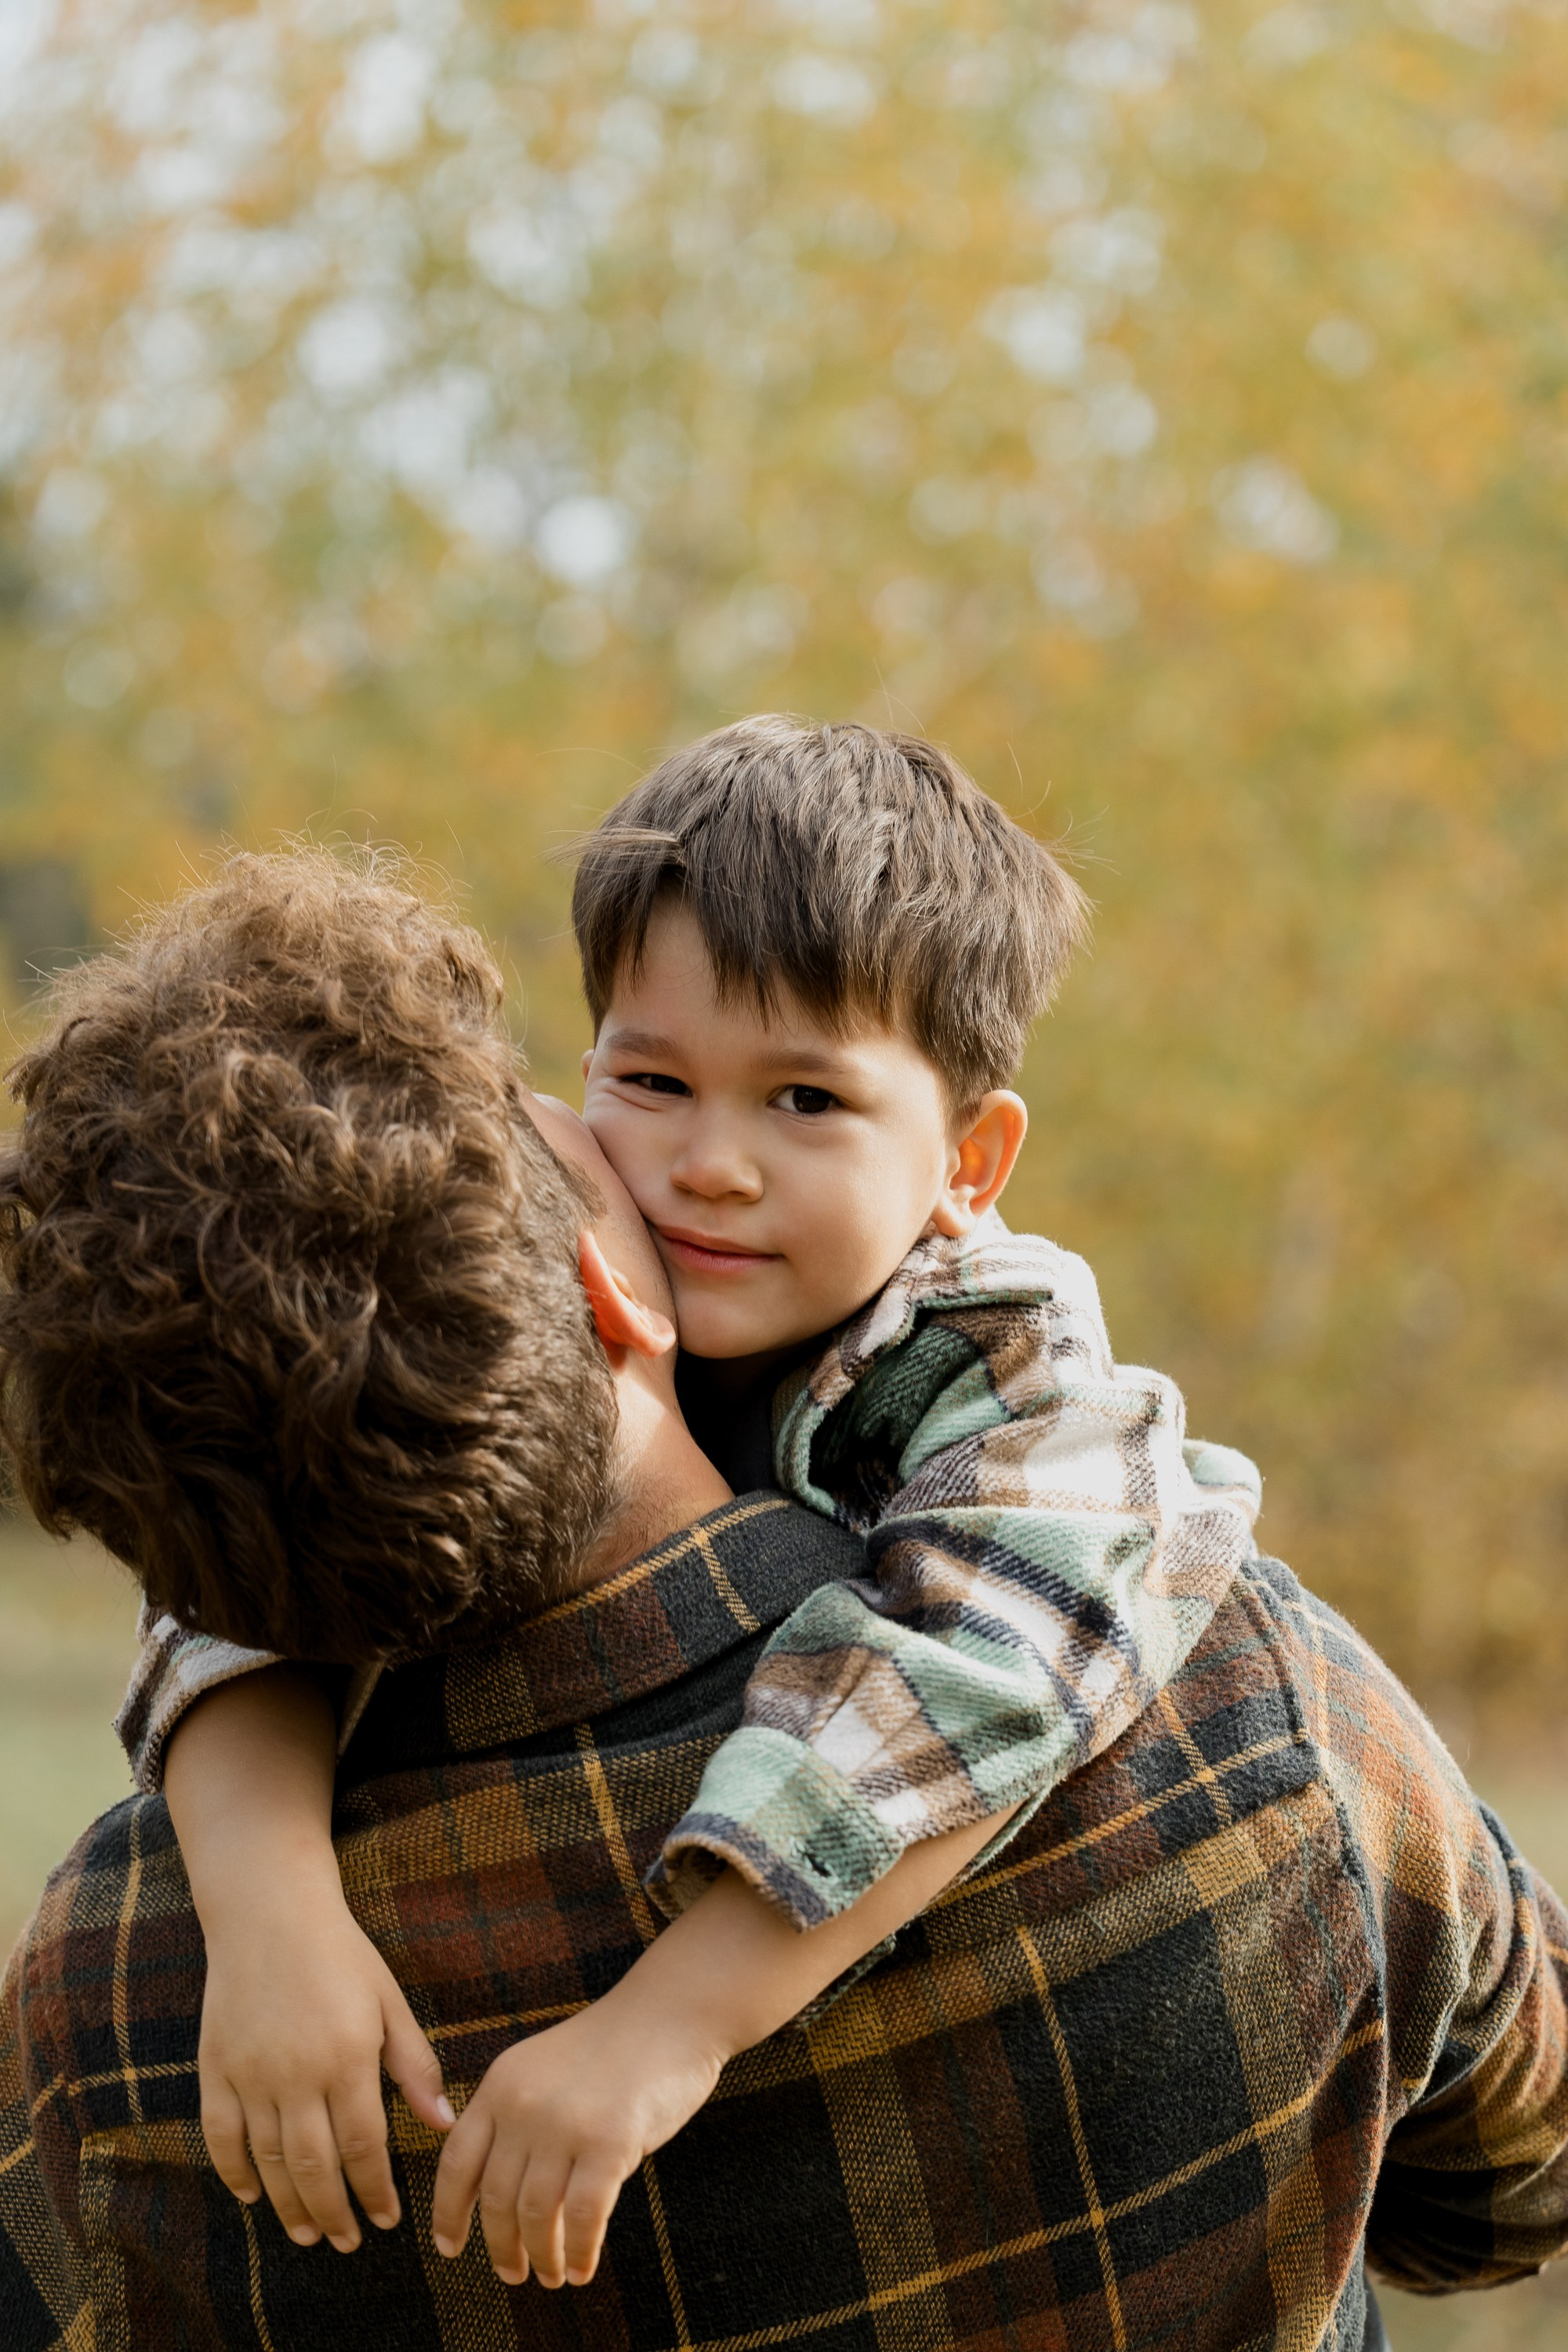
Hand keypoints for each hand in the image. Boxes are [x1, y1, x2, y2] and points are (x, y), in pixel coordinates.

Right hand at [199, 1887, 453, 2251]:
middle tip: (347, 2242)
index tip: (387, 2220)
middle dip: (334, 2214)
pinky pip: (221, 2136)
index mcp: (348, 2058)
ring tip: (308, 2233)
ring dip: (289, 2205)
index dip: (375, 2191)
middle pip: (315, 2167)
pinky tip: (253, 2196)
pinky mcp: (215, 2069)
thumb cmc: (341, 1955)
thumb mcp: (389, 2001)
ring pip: (269, 2161)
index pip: (363, 2148)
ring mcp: (251, 2074)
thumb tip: (444, 2124)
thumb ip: (414, 2065)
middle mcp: (297, 2074)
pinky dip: (235, 2172)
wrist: (270, 1913)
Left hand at [430, 1991, 724, 2288]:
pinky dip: (578, 2252)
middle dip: (501, 2246)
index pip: (457, 2161)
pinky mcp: (609, 2142)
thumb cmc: (612, 2050)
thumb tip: (497, 2198)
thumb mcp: (543, 2072)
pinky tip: (582, 2269)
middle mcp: (523, 2104)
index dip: (448, 2212)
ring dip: (542, 2255)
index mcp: (501, 2083)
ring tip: (550, 2277)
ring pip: (536, 2214)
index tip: (448, 2247)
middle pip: (496, 2197)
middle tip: (512, 2274)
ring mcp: (564, 2124)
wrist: (669, 2014)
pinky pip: (582, 2217)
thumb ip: (516, 2120)